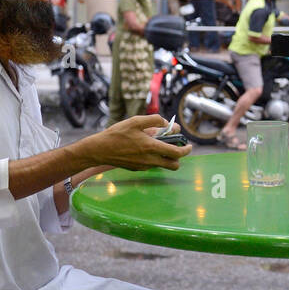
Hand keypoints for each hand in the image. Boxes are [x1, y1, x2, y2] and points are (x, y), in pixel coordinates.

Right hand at [76, 114, 190, 170]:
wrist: (99, 150)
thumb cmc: (116, 134)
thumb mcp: (135, 121)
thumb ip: (153, 120)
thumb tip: (165, 122)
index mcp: (151, 148)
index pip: (177, 153)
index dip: (187, 150)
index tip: (189, 146)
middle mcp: (150, 160)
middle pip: (173, 165)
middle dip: (179, 157)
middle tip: (176, 147)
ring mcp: (143, 166)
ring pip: (162, 165)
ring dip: (166, 157)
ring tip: (159, 144)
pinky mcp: (137, 169)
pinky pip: (151, 165)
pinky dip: (154, 158)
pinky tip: (145, 148)